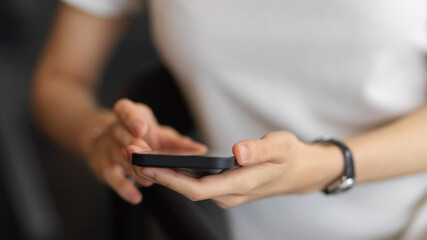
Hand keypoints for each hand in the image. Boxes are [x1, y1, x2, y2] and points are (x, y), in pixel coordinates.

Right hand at [87, 99, 205, 204]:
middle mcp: (113, 129)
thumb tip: (200, 149)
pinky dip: (124, 188)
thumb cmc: (141, 135)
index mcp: (127, 114)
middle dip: (133, 145)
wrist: (109, 141)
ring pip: (117, 157)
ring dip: (133, 168)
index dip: (131, 119)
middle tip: (146, 153)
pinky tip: (136, 196)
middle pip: (120, 135)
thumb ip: (176, 141)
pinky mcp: (102, 166)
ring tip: (149, 179)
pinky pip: (112, 178)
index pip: (123, 109)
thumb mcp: (157, 133)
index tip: (141, 128)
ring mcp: (106, 147)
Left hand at [132, 131, 342, 207]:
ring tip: (142, 157)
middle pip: (188, 190)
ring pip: (190, 188)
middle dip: (160, 176)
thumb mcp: (280, 146)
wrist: (299, 172)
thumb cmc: (289, 157)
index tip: (149, 167)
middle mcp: (229, 194)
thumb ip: (259, 149)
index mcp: (240, 185)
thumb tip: (237, 152)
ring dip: (166, 175)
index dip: (172, 180)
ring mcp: (226, 193)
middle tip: (134, 158)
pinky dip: (179, 174)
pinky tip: (166, 162)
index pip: (199, 188)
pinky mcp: (225, 188)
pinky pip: (197, 184)